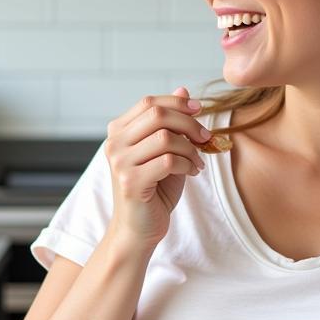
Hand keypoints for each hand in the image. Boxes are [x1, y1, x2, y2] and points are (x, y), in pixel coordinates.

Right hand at [103, 86, 214, 247]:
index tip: (200, 109)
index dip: (177, 102)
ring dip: (191, 149)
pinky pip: (168, 161)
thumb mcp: (165, 151)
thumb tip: (184, 90)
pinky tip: (192, 172)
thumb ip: (171, 123)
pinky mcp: (130, 182)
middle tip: (206, 137)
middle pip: (157, 115)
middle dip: (189, 123)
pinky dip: (187, 164)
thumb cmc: (154, 190)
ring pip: (166, 138)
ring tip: (198, 161)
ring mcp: (119, 163)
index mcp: (118, 131)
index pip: (148, 103)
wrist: (139, 229)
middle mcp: (114, 143)